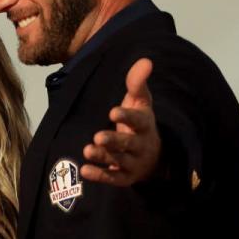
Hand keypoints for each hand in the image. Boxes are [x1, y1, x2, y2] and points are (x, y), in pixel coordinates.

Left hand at [81, 58, 161, 186]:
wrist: (153, 157)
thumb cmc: (139, 123)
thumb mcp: (140, 102)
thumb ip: (138, 83)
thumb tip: (145, 60)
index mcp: (145, 125)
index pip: (138, 120)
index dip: (127, 116)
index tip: (113, 111)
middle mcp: (140, 145)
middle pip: (128, 144)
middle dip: (114, 141)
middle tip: (98, 137)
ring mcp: (132, 163)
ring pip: (118, 161)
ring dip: (103, 157)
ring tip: (87, 150)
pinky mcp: (124, 177)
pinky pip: (112, 178)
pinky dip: (100, 176)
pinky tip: (85, 171)